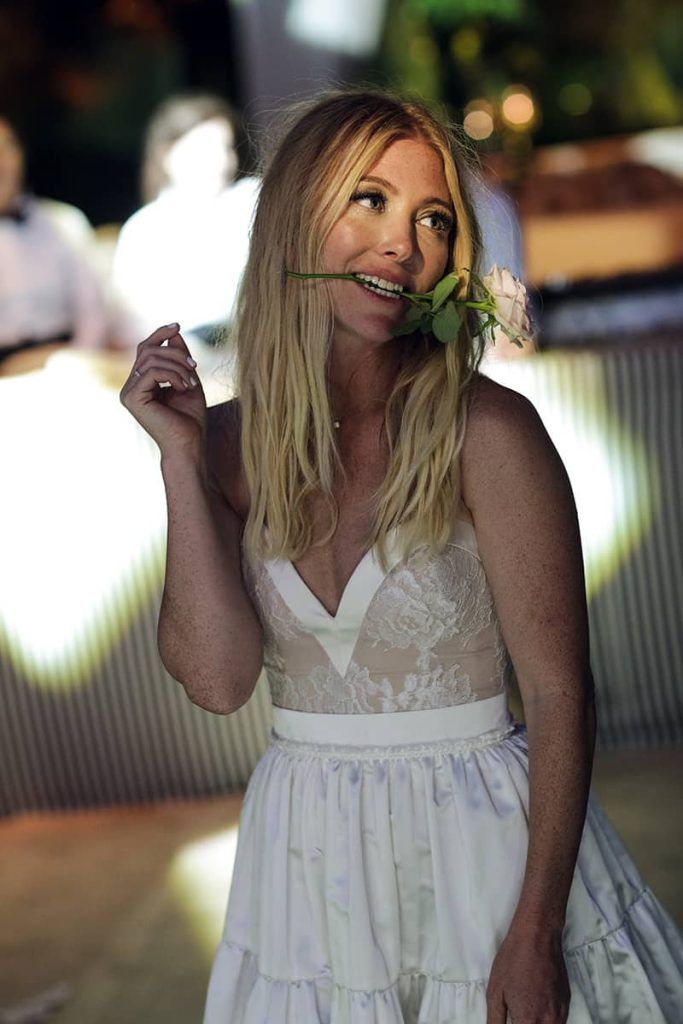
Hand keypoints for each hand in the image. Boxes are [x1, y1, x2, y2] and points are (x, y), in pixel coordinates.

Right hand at [119, 324, 206, 458]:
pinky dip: (173, 375)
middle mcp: (131, 386)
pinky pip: (152, 371)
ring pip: (150, 359)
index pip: (145, 349)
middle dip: (175, 353)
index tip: (178, 326)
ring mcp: (128, 392)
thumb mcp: (188, 379)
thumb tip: (174, 332)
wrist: (190, 445)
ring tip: (191, 382)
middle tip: (195, 365)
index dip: (160, 334)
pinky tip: (184, 388)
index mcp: (141, 382)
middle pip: (147, 350)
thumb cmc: (191, 418)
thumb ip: (179, 357)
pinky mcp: (131, 398)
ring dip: (177, 366)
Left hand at [485, 925, 569, 1023]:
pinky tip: (536, 1008)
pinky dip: (548, 1021)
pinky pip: (559, 1022)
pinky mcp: (567, 1002)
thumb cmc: (514, 960)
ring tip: (525, 1011)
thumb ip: (495, 1021)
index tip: (510, 1021)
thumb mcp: (495, 992)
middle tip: (515, 1017)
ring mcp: (561, 1012)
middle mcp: (549, 1021)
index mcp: (528, 1020)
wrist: (538, 936)